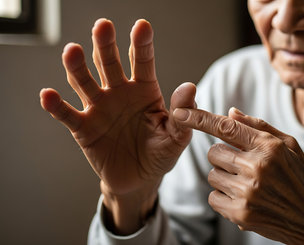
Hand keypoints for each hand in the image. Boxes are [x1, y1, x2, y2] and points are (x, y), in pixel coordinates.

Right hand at [40, 19, 195, 233]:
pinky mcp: (83, 128)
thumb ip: (182, 114)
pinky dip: (57, 106)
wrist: (140, 179)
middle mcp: (119, 92)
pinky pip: (68, 115)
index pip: (143, 62)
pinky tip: (48, 95)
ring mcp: (99, 108)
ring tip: (72, 51)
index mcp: (145, 90)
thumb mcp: (176, 136)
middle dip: (106, 45)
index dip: (142, 44)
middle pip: (110, 64)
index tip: (142, 26)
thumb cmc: (160, 153)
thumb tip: (189, 86)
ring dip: (77, 67)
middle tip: (103, 26)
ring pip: (86, 82)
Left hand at [173, 107, 303, 244]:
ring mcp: (248, 193)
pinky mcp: (241, 214)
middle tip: (242, 164)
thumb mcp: (289, 145)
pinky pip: (212, 197)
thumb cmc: (301, 178)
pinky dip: (222, 196)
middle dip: (223, 156)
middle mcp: (257, 168)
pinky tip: (243, 197)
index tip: (179, 112)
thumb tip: (230, 113)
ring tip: (246, 183)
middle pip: (213, 152)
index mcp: (269, 147)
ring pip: (212, 175)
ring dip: (224, 176)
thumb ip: (258, 127)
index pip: (225, 127)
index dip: (199, 118)